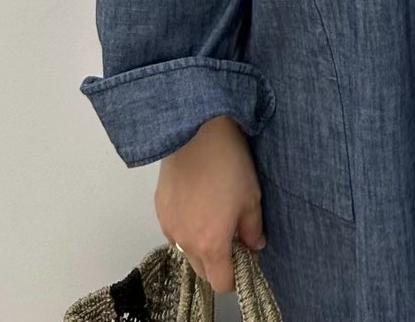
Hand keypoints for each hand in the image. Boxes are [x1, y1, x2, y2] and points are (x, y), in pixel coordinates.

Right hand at [154, 114, 264, 292]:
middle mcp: (185, 242)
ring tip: (215, 217)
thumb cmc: (228, 164)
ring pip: (187, 251)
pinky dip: (187, 228)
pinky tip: (199, 203)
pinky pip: (174, 231)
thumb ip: (253, 229)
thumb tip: (255, 246)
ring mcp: (169, 226)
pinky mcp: (159, 210)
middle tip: (234, 237)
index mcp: (210, 245)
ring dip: (202, 245)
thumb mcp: (251, 198)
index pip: (221, 282)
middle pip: (203, 270)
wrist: (195, 132)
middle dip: (219, 262)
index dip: (237, 276)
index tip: (246, 257)